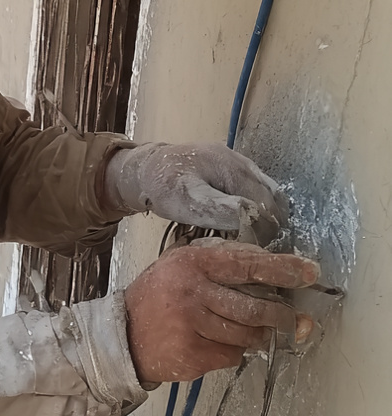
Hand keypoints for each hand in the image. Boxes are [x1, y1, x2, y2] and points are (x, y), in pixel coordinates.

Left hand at [103, 142, 287, 242]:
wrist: (144, 167)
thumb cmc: (163, 185)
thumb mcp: (188, 201)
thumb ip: (221, 208)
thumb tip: (255, 217)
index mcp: (236, 169)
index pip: (267, 204)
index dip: (267, 230)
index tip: (258, 251)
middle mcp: (243, 163)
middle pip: (271, 198)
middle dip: (269, 224)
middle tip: (258, 249)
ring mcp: (239, 164)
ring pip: (266, 194)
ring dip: (265, 217)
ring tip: (254, 240)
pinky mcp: (232, 170)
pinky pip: (254, 191)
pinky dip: (256, 208)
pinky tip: (245, 225)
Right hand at [124, 241, 318, 384]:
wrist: (123, 336)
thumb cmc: (157, 297)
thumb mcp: (180, 264)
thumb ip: (220, 260)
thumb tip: (268, 266)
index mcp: (193, 264)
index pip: (248, 265)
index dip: (283, 270)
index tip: (309, 273)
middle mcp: (193, 294)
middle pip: (254, 308)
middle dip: (281, 316)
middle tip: (295, 319)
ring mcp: (192, 328)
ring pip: (247, 335)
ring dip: (258, 336)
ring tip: (255, 332)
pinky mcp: (193, 356)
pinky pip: (232, 355)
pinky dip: (235, 351)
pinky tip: (221, 344)